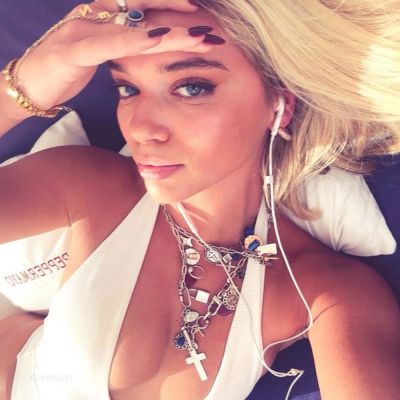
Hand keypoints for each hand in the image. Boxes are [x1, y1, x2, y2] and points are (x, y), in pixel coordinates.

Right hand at [13, 0, 210, 110]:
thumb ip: (120, 47)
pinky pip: (110, 43)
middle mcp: (95, 16)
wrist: (27, 84)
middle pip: (143, 7)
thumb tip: (144, 46)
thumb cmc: (64, 72)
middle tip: (208, 21)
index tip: (200, 14)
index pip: (143, 6)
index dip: (172, 7)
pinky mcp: (74, 49)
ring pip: (133, 24)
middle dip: (178, 10)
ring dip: (169, 29)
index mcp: (103, 18)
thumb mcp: (97, 56)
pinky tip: (159, 41)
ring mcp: (84, 29)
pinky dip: (136, 41)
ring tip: (199, 33)